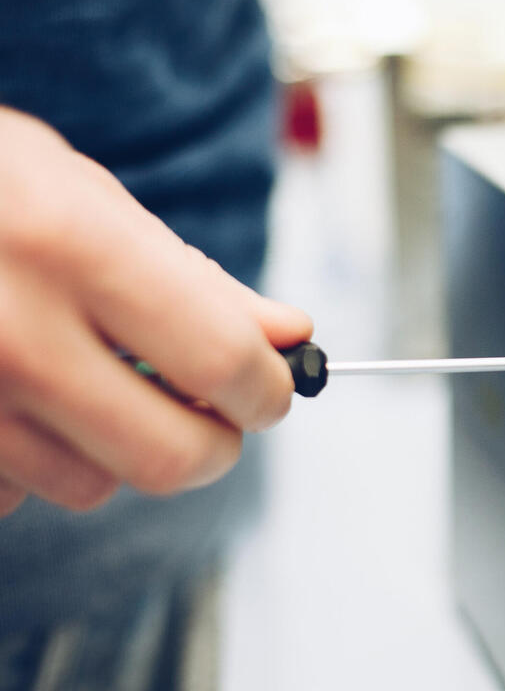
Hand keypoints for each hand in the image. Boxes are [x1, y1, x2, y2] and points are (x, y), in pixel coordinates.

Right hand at [0, 107, 311, 515]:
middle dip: (214, 442)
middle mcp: (11, 332)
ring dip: (118, 448)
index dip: (267, 389)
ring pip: (93, 484)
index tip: (270, 389)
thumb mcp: (84, 196)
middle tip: (213, 411)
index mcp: (70, 247)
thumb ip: (195, 278)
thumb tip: (289, 337)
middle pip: (170, 455)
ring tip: (92, 380)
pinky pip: (14, 494)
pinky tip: (22, 399)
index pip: (221, 363)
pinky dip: (34, 461)